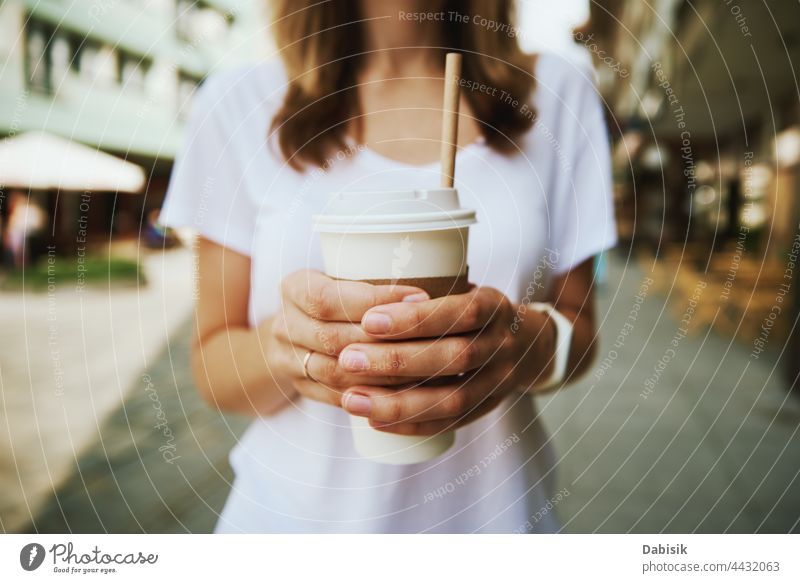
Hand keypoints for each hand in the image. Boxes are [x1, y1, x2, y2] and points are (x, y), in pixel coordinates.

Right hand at [262, 269, 429, 407]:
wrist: (301, 328)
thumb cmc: (340, 294)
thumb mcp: (348, 274)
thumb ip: (378, 275)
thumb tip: (438, 280)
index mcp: (293, 288)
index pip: (328, 298)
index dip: (374, 300)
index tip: (421, 296)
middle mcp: (282, 325)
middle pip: (334, 339)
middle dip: (385, 340)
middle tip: (433, 339)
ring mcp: (286, 361)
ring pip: (337, 374)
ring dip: (383, 374)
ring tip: (428, 367)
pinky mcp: (301, 388)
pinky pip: (338, 397)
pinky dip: (373, 396)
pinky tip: (408, 392)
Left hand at [338, 287, 552, 434]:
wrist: (530, 346)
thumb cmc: (475, 311)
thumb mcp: (464, 287)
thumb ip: (424, 288)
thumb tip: (357, 287)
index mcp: (493, 307)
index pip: (459, 312)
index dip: (416, 318)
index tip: (368, 319)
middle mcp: (501, 345)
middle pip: (452, 358)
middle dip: (396, 361)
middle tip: (348, 359)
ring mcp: (498, 381)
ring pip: (451, 399)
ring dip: (397, 402)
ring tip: (352, 399)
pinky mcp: (487, 408)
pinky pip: (450, 424)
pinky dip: (411, 424)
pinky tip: (374, 422)